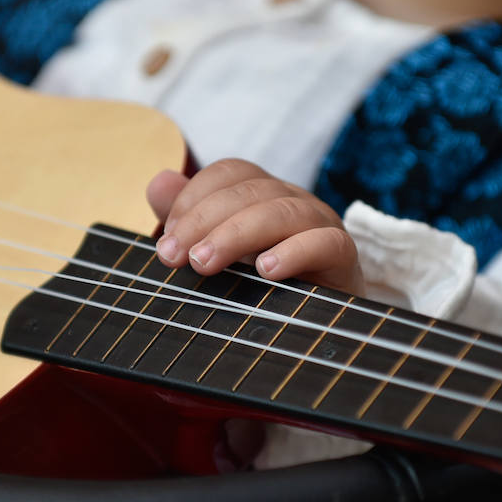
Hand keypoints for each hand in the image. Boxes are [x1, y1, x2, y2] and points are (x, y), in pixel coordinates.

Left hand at [146, 158, 365, 295]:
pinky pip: (325, 242)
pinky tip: (266, 271)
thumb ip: (189, 220)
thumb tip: (158, 182)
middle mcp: (293, 200)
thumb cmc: (262, 288)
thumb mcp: (220, 255)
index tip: (167, 239)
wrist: (316, 329)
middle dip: (204, 221)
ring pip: (282, 212)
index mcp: (263, 193)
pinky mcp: (343, 256)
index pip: (230, 173)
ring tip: (204, 264)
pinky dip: (294, 252)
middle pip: (250, 190)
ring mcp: (321, 224)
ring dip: (236, 234)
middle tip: (173, 257)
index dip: (194, 197)